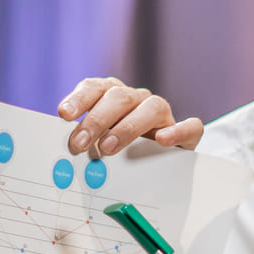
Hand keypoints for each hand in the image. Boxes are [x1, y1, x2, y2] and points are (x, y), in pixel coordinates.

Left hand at [56, 77, 202, 154]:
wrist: (159, 165)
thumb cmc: (119, 152)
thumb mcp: (98, 144)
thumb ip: (85, 142)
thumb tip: (64, 152)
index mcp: (112, 95)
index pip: (94, 88)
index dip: (79, 99)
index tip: (64, 114)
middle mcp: (137, 98)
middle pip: (118, 98)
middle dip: (96, 120)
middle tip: (79, 144)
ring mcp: (162, 113)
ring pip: (151, 107)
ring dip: (127, 127)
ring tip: (108, 148)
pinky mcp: (187, 131)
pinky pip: (189, 126)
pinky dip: (176, 131)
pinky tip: (162, 140)